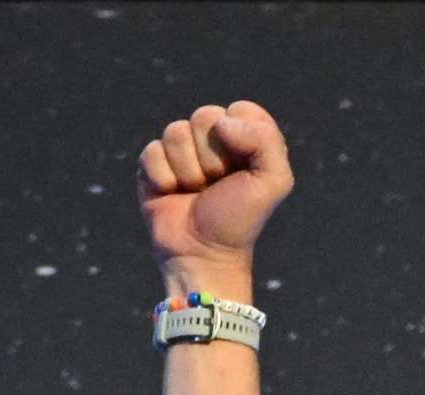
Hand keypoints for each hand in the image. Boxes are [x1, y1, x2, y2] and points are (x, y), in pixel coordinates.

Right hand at [137, 100, 292, 290]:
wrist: (202, 256)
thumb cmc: (239, 221)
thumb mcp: (273, 181)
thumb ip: (265, 139)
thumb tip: (221, 122)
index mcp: (244, 136)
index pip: (238, 110)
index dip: (239, 138)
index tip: (241, 169)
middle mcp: (213, 139)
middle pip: (204, 116)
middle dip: (211, 157)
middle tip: (216, 185)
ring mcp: (181, 151)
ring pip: (174, 132)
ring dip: (187, 171)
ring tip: (195, 192)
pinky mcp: (153, 166)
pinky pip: (151, 152)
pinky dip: (163, 178)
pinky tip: (172, 195)